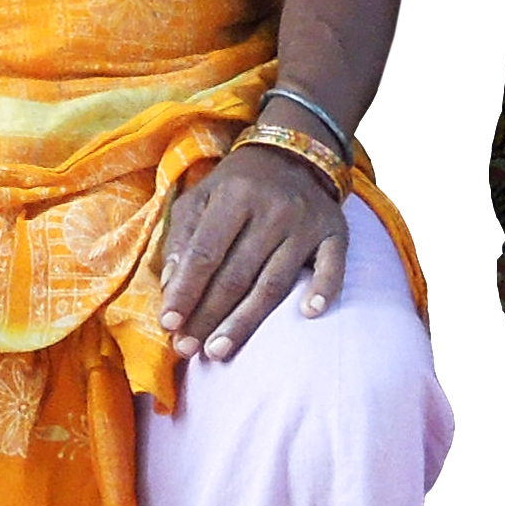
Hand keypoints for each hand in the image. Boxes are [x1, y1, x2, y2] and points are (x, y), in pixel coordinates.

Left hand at [158, 143, 348, 361]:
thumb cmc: (237, 185)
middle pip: (237, 275)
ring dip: (246, 321)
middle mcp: (273, 209)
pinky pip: (332, 266)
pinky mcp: (335, 233)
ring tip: (218, 350)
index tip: (168, 325)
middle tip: (187, 349)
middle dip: (208, 316)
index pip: (205, 253)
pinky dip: (324, 289)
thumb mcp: (200, 197)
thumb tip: (170, 287)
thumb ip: (182, 238)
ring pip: (274, 282)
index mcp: (234, 195)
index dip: (186, 291)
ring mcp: (306, 223)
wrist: (294, 154)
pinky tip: (309, 314)